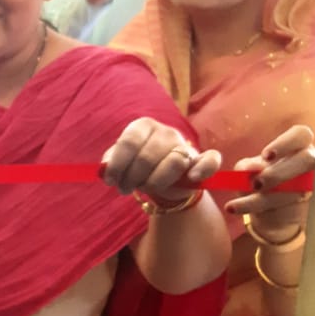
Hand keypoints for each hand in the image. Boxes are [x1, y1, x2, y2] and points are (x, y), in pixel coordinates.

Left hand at [100, 117, 220, 201]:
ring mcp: (184, 145)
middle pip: (146, 157)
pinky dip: (203, 169)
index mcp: (142, 126)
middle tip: (125, 189)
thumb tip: (104, 168)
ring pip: (173, 163)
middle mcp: (165, 132)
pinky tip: (192, 177)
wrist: (163, 179)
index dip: (117, 165)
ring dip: (155, 182)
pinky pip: (210, 160)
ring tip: (145, 188)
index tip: (110, 180)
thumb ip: (111, 161)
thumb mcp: (121, 162)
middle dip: (132, 179)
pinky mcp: (201, 159)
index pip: (128, 142)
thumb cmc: (138, 167)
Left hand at [224, 125, 314, 242]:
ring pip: (299, 189)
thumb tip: (250, 169)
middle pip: (306, 160)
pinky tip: (235, 209)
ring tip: (235, 204)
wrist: (269, 215)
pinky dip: (263, 209)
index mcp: (298, 147)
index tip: (265, 155)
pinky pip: (292, 208)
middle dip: (279, 173)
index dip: (285, 143)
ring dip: (268, 197)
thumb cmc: (258, 183)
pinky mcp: (312, 206)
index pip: (301, 135)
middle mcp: (312, 163)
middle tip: (256, 184)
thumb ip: (247, 168)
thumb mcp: (246, 173)